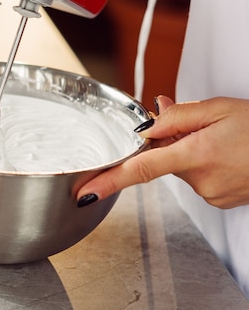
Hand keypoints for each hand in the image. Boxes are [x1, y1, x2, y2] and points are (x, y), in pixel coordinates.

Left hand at [76, 96, 248, 208]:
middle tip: (196, 127)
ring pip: (181, 169)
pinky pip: (197, 179)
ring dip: (189, 153)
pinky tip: (225, 155)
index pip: (140, 169)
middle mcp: (201, 181)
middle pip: (163, 162)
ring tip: (221, 141)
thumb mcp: (219, 109)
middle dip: (169, 144)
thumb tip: (148, 122)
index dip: (109, 181)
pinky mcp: (219, 200)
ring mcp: (211, 194)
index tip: (85, 192)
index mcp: (196, 155)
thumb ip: (177, 115)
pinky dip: (202, 165)